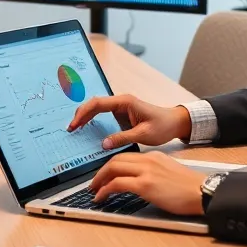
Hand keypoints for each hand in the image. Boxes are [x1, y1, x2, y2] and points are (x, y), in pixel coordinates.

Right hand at [67, 94, 191, 148]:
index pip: (98, 104)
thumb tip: (103, 144)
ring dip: (85, 117)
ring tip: (74, 129)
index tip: (75, 125)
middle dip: (80, 115)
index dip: (84, 114)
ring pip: (96, 109)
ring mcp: (120, 108)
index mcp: (124, 102)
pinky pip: (103, 115)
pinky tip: (86, 129)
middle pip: (94, 104)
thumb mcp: (143, 134)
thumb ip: (122, 138)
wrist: (175, 123)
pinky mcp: (121, 115)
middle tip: (70, 129)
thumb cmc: (163, 126)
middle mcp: (120, 102)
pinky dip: (92, 121)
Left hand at [88, 151, 205, 215]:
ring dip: (99, 180)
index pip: (125, 157)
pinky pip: (117, 184)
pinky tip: (101, 197)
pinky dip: (105, 190)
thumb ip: (152, 172)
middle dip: (101, 172)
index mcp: (153, 156)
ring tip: (94, 191)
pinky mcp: (145, 185)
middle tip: (94, 183)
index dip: (111, 166)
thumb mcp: (168, 172)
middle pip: (115, 160)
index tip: (105, 175)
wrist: (203, 192)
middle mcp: (147, 160)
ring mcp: (146, 172)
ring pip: (113, 169)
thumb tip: (138, 181)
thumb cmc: (189, 188)